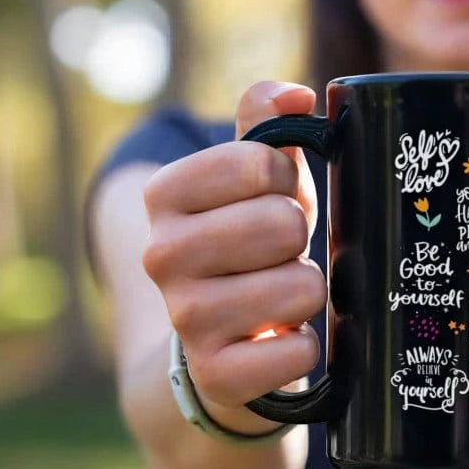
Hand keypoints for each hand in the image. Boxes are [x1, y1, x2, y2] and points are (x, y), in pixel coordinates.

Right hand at [142, 81, 325, 423]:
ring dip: (308, 289)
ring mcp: (185, 319)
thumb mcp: (255, 178)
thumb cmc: (249, 242)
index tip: (273, 198)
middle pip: (282, 223)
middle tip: (280, 252)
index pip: (261, 162)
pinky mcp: (216, 375)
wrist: (220, 344)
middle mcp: (160, 254)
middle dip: (298, 237)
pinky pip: (297, 351)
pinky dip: (305, 345)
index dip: (286, 180)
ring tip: (282, 293)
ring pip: (300, 287)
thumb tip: (296, 94)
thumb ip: (266, 125)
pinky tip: (282, 339)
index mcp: (165, 194)